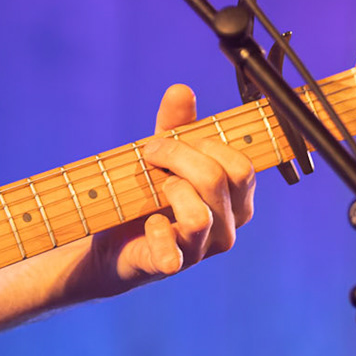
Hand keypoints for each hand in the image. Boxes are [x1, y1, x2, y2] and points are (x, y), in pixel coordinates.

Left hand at [87, 84, 255, 289]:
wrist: (112, 239)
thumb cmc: (148, 195)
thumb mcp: (163, 154)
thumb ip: (176, 124)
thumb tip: (181, 90)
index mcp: (236, 198)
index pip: (242, 167)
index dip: (205, 145)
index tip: (172, 139)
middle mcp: (228, 226)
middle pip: (219, 181)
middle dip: (178, 157)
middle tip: (150, 154)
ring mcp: (202, 250)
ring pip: (199, 215)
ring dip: (169, 190)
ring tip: (154, 189)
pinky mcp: (172, 265)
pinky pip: (174, 252)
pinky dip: (157, 231)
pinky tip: (148, 222)